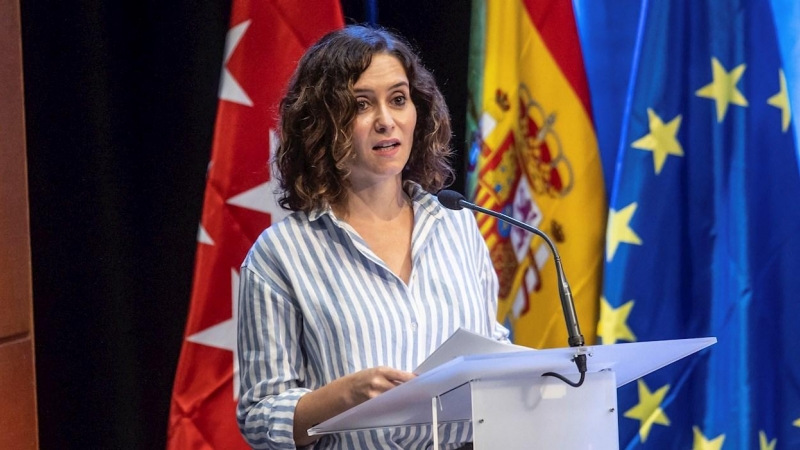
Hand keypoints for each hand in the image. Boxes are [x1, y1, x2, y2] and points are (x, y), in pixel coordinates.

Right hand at [293, 366, 415, 445]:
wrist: (346, 390)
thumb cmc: (364, 378)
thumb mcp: (377, 372)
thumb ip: (392, 376)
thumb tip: (411, 380)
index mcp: (381, 371)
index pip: (402, 376)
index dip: (414, 380)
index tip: (423, 382)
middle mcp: (379, 382)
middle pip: (401, 388)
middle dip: (411, 391)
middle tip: (423, 393)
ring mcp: (376, 395)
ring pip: (396, 398)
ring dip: (405, 399)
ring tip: (415, 400)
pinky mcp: (373, 404)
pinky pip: (389, 405)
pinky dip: (396, 405)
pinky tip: (402, 406)